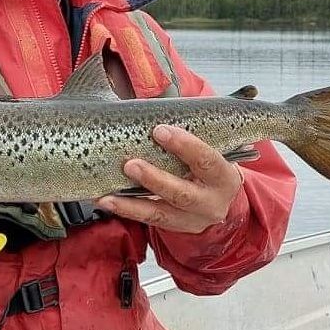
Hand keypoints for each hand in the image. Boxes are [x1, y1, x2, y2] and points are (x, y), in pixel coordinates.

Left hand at [96, 125, 242, 233]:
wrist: (222, 199)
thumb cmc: (210, 165)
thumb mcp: (210, 147)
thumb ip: (189, 129)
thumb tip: (155, 102)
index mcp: (223, 175)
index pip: (206, 160)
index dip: (185, 145)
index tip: (159, 130)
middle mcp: (211, 202)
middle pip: (182, 193)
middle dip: (155, 178)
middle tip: (130, 163)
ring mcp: (193, 219)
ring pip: (161, 212)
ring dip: (132, 203)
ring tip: (108, 195)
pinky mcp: (175, 227)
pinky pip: (149, 220)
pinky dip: (126, 210)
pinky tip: (106, 201)